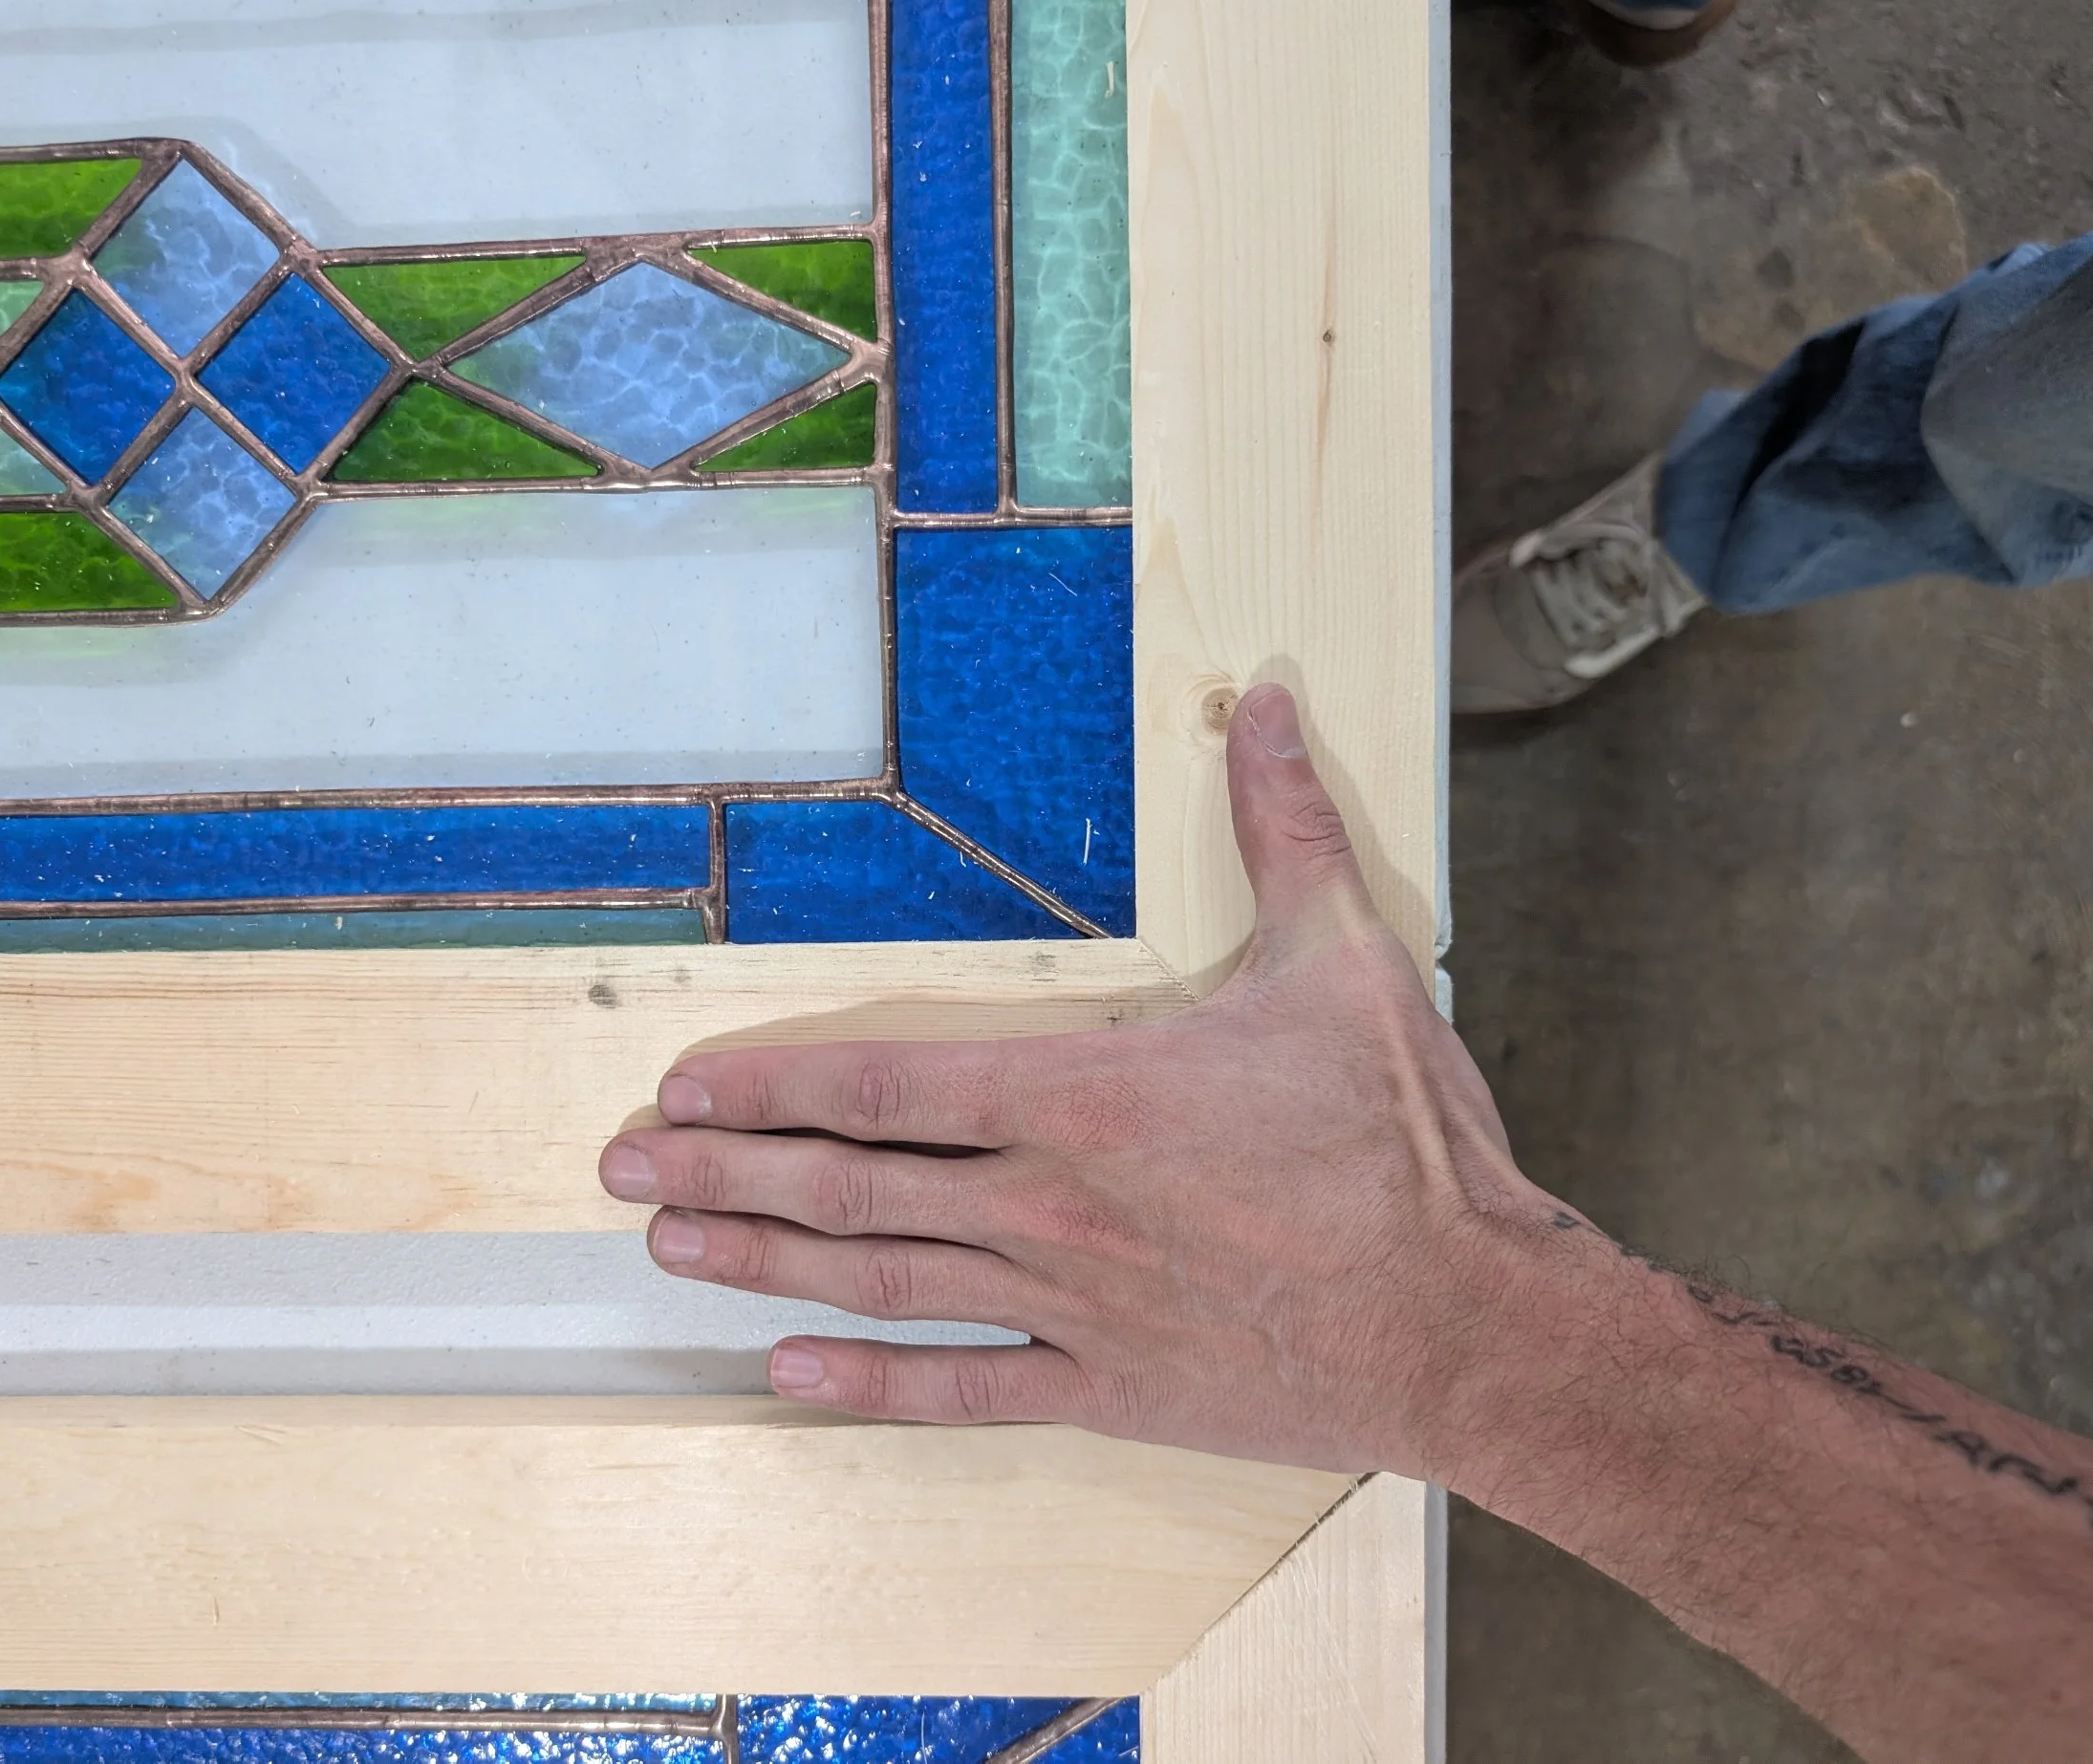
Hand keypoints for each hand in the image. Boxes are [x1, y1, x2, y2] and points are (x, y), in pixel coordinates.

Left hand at [600, 684, 1545, 1476]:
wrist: (1470, 1322)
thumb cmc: (1404, 1146)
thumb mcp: (1345, 955)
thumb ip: (1284, 825)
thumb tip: (1269, 701)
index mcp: (1088, 1095)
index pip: (886, 1086)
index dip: (769, 1087)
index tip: (686, 1089)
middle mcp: (1052, 1204)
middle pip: (851, 1187)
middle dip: (723, 1174)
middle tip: (622, 1170)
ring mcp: (1071, 1304)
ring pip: (883, 1281)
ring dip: (763, 1263)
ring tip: (668, 1248)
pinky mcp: (1108, 1386)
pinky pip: (964, 1392)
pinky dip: (869, 1385)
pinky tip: (788, 1374)